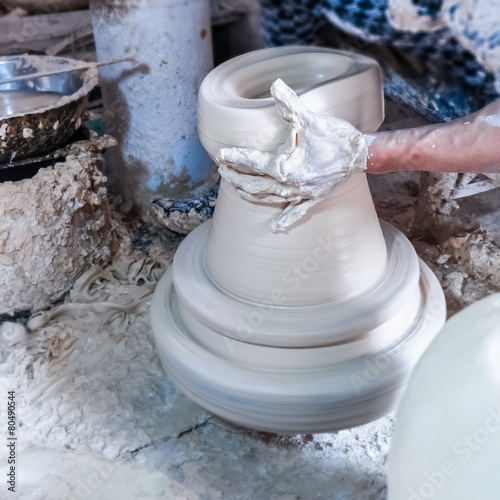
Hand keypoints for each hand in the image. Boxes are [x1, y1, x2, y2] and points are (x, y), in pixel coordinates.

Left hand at [215, 78, 367, 231]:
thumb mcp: (310, 120)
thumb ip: (290, 104)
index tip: (220, 155)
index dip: (234, 158)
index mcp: (284, 167)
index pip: (252, 162)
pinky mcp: (312, 198)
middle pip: (254, 184)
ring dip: (250, 193)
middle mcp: (289, 185)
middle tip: (222, 171)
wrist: (361, 154)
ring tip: (236, 189)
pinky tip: (275, 227)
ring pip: (268, 198)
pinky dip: (285, 220)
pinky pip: (296, 213)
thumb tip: (275, 84)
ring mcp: (300, 194)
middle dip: (236, 177)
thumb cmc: (335, 138)